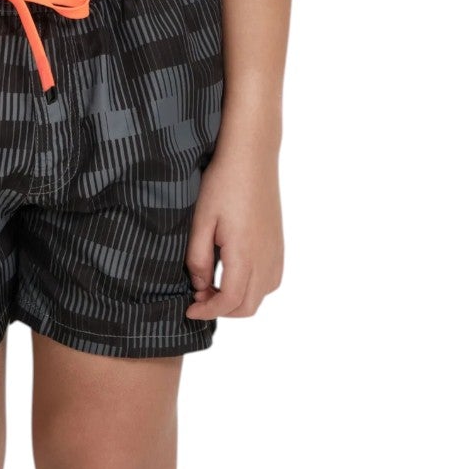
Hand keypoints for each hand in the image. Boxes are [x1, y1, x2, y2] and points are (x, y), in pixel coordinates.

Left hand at [183, 144, 283, 320]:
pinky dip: (253, 288)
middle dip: (222, 310)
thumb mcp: (201, 220)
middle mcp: (266, 258)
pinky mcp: (279, 244)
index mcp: (245, 254)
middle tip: (198, 296)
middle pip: (248, 306)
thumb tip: (200, 286)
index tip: (189, 309)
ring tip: (213, 285)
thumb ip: (197, 258)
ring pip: (262, 296)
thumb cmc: (223, 183)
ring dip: (238, 300)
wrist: (252, 156)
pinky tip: (235, 273)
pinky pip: (271, 280)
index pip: (229, 301)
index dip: (207, 311)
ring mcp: (276, 252)